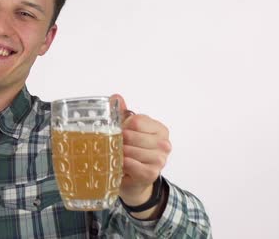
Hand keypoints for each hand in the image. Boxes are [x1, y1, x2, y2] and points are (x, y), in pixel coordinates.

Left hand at [111, 94, 171, 213]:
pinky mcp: (152, 173)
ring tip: (117, 156)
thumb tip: (116, 97)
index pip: (136, 121)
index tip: (120, 133)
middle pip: (131, 135)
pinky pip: (131, 164)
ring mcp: (160, 159)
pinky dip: (123, 164)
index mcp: (159, 129)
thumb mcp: (128, 131)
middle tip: (114, 146)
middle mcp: (164, 143)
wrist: (134, 180)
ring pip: (130, 150)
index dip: (123, 126)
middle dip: (118, 141)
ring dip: (119, 154)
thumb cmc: (132, 152)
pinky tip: (121, 165)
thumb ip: (122, 113)